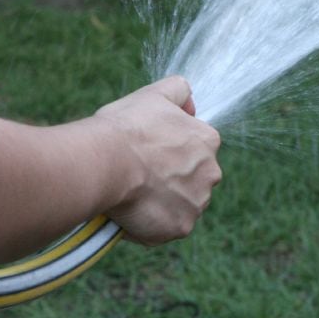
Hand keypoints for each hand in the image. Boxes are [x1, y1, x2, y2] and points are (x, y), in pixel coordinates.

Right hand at [93, 76, 221, 245]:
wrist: (107, 163)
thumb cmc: (127, 127)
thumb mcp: (154, 95)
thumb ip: (178, 90)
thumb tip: (189, 97)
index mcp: (208, 140)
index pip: (194, 148)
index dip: (169, 150)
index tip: (148, 152)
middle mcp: (211, 173)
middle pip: (191, 178)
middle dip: (170, 178)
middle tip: (139, 173)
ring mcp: (197, 203)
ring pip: (180, 204)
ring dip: (162, 201)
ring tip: (132, 193)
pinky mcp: (181, 227)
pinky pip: (166, 227)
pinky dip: (150, 223)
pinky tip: (131, 212)